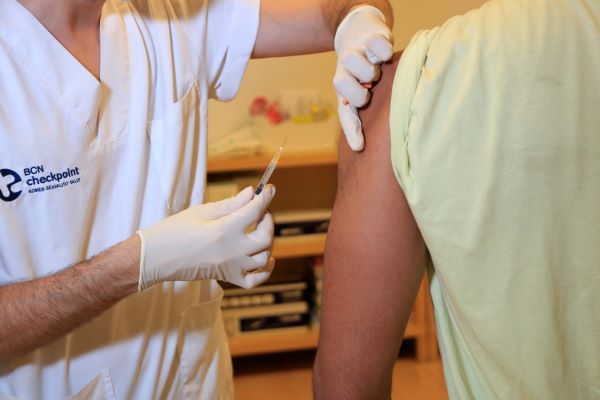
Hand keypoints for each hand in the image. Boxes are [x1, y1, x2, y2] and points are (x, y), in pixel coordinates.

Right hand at [137, 186, 275, 289]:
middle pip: (266, 237)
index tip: (269, 189)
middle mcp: (232, 250)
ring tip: (259, 231)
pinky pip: (254, 280)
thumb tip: (252, 193)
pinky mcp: (227, 277)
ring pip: (264, 258)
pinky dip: (265, 272)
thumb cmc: (174, 231)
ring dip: (268, 243)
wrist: (155, 258)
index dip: (266, 197)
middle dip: (268, 221)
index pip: (255, 211)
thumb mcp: (201, 212)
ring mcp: (231, 266)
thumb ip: (230, 204)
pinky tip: (266, 259)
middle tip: (260, 212)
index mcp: (224, 230)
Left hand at [334, 6, 393, 150]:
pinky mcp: (371, 37)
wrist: (360, 32)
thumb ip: (361, 115)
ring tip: (379, 71)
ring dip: (369, 70)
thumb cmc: (362, 71)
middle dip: (358, 91)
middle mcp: (346, 70)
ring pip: (353, 61)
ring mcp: (358, 53)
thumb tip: (362, 147)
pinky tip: (387, 56)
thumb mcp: (360, 91)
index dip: (351, 129)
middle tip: (371, 89)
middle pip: (341, 83)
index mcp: (344, 88)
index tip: (359, 147)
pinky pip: (376, 44)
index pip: (345, 112)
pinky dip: (383, 51)